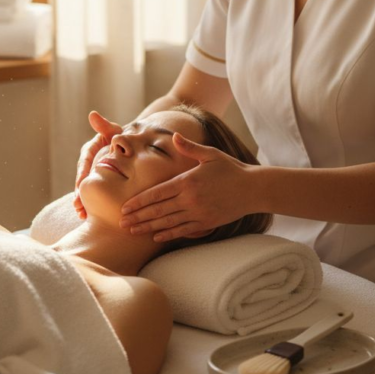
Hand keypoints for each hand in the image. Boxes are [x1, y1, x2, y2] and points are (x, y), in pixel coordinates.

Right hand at [73, 111, 122, 218]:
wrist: (135, 147)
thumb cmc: (127, 138)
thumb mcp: (117, 132)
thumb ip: (106, 126)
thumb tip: (92, 115)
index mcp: (91, 150)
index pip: (84, 162)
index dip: (82, 175)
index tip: (80, 188)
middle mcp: (90, 162)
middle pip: (82, 179)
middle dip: (79, 194)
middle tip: (79, 207)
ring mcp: (94, 173)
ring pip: (87, 188)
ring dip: (83, 202)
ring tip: (82, 215)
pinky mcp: (101, 181)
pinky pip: (94, 193)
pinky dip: (91, 204)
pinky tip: (89, 216)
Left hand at [120, 133, 254, 241]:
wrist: (253, 189)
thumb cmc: (231, 168)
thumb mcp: (210, 154)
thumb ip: (189, 147)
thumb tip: (175, 136)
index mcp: (187, 181)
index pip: (156, 193)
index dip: (139, 202)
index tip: (124, 207)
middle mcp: (190, 199)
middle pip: (157, 210)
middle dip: (138, 217)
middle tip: (121, 223)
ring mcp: (198, 213)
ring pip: (167, 223)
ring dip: (148, 228)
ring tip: (132, 231)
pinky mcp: (206, 223)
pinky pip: (183, 230)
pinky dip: (168, 234)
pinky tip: (156, 237)